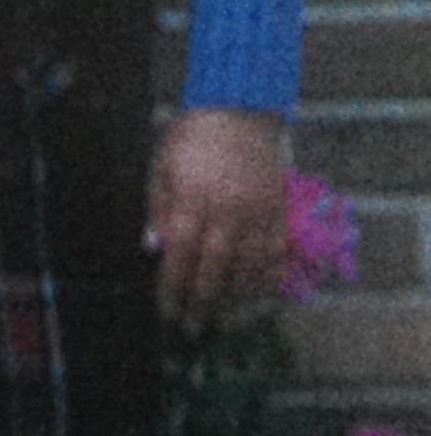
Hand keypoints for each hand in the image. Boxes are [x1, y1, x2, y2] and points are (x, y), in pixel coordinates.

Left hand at [147, 108, 288, 329]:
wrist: (238, 107)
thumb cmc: (192, 138)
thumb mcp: (162, 166)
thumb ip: (158, 209)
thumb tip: (154, 249)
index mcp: (194, 199)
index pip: (181, 256)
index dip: (173, 289)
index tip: (168, 312)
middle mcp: (229, 211)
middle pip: (216, 270)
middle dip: (202, 303)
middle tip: (194, 328)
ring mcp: (260, 213)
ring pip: (250, 268)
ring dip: (235, 298)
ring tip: (222, 317)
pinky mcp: (281, 210)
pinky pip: (278, 254)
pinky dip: (268, 278)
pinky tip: (256, 293)